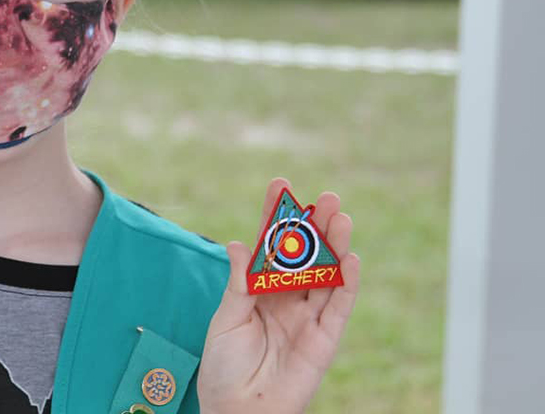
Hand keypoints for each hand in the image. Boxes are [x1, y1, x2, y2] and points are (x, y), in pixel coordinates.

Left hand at [196, 178, 360, 413]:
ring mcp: (307, 317)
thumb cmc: (223, 367)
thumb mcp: (226, 320)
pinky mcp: (323, 339)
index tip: (281, 184)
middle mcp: (286, 298)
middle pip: (305, 255)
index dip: (276, 216)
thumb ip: (239, 284)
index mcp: (259, 289)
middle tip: (326, 196)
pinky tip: (351, 257)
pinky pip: (339, 307)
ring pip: (326, 274)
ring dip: (335, 246)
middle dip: (315, 225)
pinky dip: (347, 283)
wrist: (237, 410)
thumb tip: (238, 244)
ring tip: (341, 216)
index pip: (270, 245)